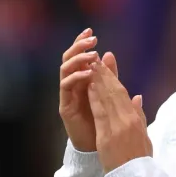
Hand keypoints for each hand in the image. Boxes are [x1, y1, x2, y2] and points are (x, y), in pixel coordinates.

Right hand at [59, 28, 117, 151]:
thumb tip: (110, 54)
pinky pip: (66, 87)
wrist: (99, 146)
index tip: (91, 30)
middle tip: (91, 39)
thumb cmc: (103, 119)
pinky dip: (75, 78)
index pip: (79, 56)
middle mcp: (73, 85)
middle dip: (78, 47)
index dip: (82, 43)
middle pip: (68, 59)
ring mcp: (68, 95)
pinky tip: (87, 74)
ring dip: (78, 60)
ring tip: (91, 55)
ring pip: (65, 70)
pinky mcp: (65, 106)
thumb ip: (109, 75)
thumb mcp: (109, 93)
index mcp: (83, 79)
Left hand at [87, 60, 150, 171]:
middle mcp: (127, 120)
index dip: (113, 79)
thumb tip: (137, 97)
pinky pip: (100, 114)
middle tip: (96, 61)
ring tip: (91, 69)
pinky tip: (89, 88)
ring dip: (98, 82)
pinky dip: (94, 99)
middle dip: (104, 76)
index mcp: (136, 120)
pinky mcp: (106, 137)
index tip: (105, 68)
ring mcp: (117, 128)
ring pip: (106, 100)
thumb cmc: (140, 159)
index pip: (123, 95)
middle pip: (114, 93)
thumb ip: (139, 116)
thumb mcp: (144, 136)